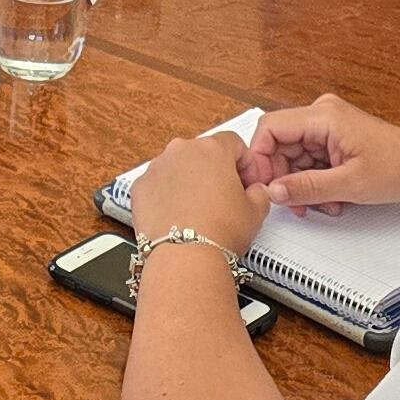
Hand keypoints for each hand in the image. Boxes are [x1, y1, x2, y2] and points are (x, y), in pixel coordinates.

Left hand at [132, 132, 267, 256]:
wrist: (186, 256)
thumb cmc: (218, 232)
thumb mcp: (255, 212)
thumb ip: (259, 193)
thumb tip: (256, 192)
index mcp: (211, 149)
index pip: (233, 143)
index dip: (244, 164)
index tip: (246, 181)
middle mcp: (181, 151)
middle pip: (203, 154)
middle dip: (215, 172)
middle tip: (224, 198)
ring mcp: (157, 167)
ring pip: (178, 168)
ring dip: (189, 183)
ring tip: (200, 211)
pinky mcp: (140, 187)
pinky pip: (158, 185)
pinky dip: (167, 196)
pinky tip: (179, 217)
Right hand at [240, 93, 399, 215]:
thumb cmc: (398, 166)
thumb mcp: (348, 184)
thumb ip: (306, 188)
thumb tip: (275, 190)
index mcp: (323, 116)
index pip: (270, 128)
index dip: (260, 157)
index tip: (263, 183)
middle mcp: (322, 115)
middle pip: (279, 145)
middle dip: (284, 177)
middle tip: (295, 202)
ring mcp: (327, 126)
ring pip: (293, 156)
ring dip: (301, 184)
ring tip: (321, 202)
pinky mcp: (332, 138)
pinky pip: (308, 160)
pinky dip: (313, 181)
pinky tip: (330, 196)